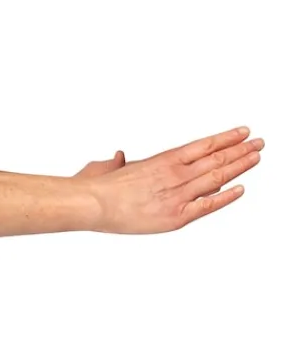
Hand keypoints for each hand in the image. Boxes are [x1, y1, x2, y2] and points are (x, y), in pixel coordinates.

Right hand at [83, 125, 263, 234]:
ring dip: (239, 166)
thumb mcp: (107, 167)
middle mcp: (175, 174)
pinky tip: (240, 189)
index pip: (204, 145)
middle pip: (216, 159)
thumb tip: (118, 158)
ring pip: (217, 177)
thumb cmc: (95, 186)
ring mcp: (177, 195)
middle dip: (240, 150)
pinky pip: (207, 205)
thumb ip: (117, 163)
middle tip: (258, 144)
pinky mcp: (175, 216)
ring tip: (256, 158)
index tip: (242, 132)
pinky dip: (225, 197)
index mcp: (162, 160)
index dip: (226, 138)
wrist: (90, 204)